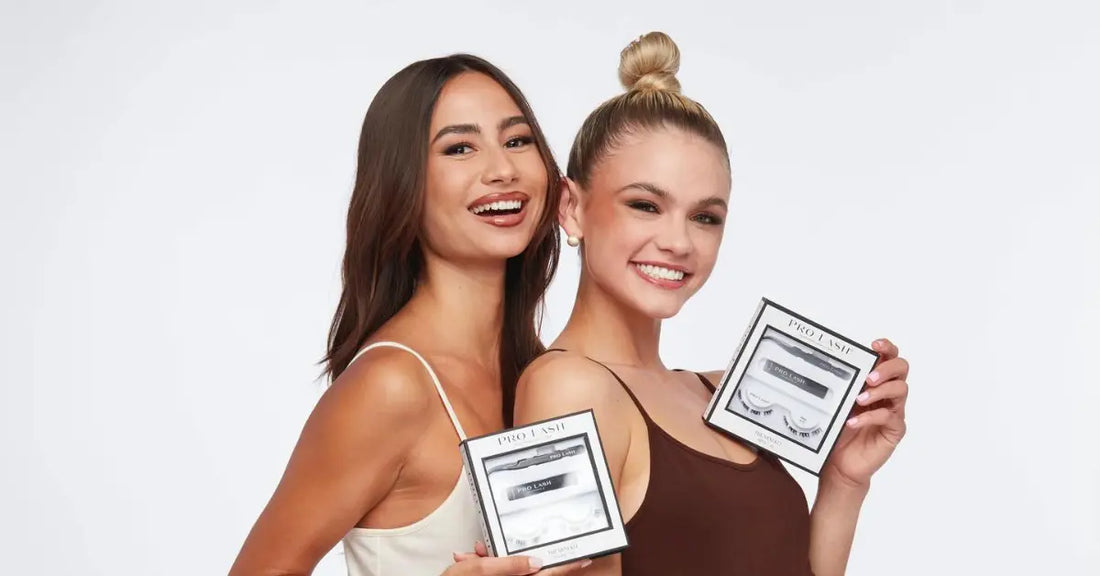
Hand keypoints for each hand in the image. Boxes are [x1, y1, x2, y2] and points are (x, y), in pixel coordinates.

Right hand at [446, 541, 592, 574]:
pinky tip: (470, 556)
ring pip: (509, 568)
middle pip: (526, 569)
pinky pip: (498, 570)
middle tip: (493, 546)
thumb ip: (508, 565)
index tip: (584, 558)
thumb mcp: (478, 571)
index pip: (548, 574)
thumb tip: (535, 562)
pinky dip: (486, 562)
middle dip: (513, 553)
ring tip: (474, 552)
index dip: (567, 567)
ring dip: (494, 557)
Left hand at [822, 338, 908, 487]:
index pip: (889, 358)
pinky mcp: (894, 430)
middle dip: (887, 368)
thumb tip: (832, 365)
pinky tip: (853, 421)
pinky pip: (890, 418)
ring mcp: (894, 412)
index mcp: (876, 383)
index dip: (887, 348)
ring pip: (900, 390)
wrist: (840, 463)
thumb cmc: (839, 431)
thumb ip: (842, 387)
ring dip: (879, 391)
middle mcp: (888, 394)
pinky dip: (871, 417)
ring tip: (859, 399)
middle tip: (869, 378)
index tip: (875, 345)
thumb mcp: (837, 404)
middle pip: (902, 369)